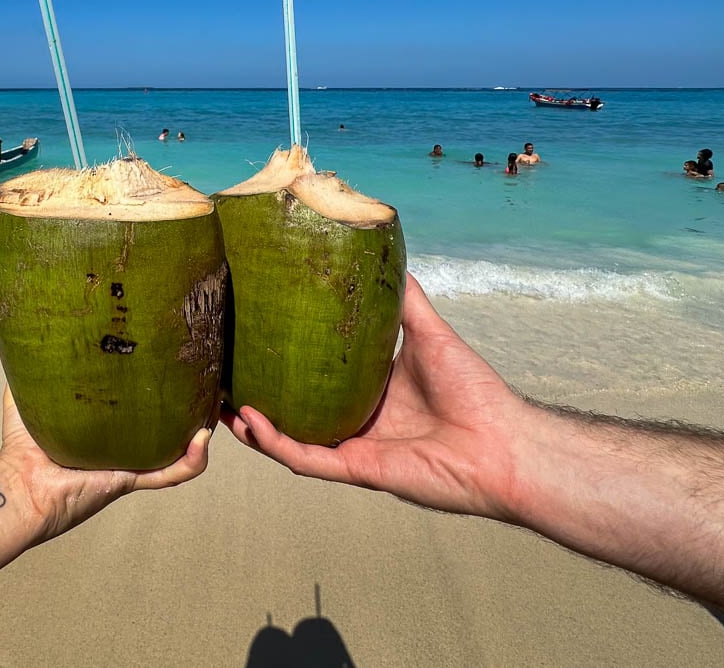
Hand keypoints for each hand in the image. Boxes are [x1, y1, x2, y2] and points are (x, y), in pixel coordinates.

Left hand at [0, 385, 211, 543]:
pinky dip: (191, 461)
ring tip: (213, 407)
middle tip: (204, 382)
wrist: (17, 489)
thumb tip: (28, 339)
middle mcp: (122, 448)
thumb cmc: (19, 451)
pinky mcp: (129, 480)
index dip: (159, 391)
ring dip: (201, 431)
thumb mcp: (28, 401)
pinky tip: (202, 439)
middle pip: (167, 427)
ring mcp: (130, 465)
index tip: (174, 365)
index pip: (139, 409)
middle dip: (190, 407)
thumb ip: (30, 374)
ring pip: (179, 450)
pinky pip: (170, 473)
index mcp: (105, 430)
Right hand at [222, 272, 529, 521]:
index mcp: (370, 390)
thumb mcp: (430, 332)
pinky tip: (251, 422)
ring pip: (290, 438)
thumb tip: (383, 253)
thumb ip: (405, 299)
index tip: (251, 338)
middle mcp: (357, 420)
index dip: (282, 364)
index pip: (316, 378)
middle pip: (295, 410)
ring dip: (254, 425)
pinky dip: (278, 443)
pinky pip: (308, 459)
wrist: (503, 442)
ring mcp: (354, 447)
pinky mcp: (358, 470)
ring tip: (220, 403)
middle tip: (222, 374)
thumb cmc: (475, 390)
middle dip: (256, 397)